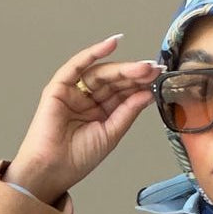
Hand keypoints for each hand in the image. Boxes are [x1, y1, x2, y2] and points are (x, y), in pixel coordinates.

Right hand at [3, 34, 163, 203]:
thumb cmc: (77, 159)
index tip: (159, 78)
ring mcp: (74, 92)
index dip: (141, 85)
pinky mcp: (59, 87)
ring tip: (142, 67)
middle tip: (154, 70)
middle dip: (135, 74)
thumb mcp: (111, 134)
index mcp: (101, 113)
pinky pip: (77, 65)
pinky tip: (111, 43)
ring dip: (122, 67)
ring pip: (101, 73)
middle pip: (114, 81)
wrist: (53, 170)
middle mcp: (88, 100)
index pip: (124, 93)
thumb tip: (147, 93)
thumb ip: (128, 111)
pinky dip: (93, 53)